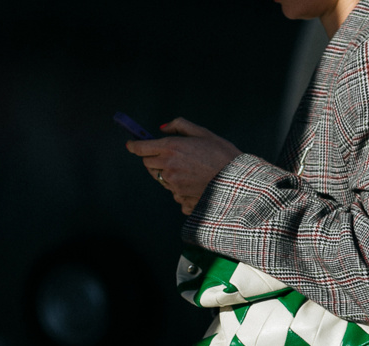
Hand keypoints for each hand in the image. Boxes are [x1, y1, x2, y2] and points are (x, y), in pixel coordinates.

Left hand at [126, 118, 241, 214]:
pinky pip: (171, 190)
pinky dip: (177, 185)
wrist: (237, 181)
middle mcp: (168, 166)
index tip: (131, 144)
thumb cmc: (223, 154)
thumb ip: (179, 126)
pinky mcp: (180, 197)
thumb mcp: (203, 132)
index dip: (134, 145)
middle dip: (153, 159)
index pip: (141, 148)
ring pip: (159, 178)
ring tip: (188, 169)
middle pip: (147, 164)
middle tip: (169, 156)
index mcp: (171, 148)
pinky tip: (193, 181)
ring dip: (166, 172)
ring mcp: (173, 184)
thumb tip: (162, 128)